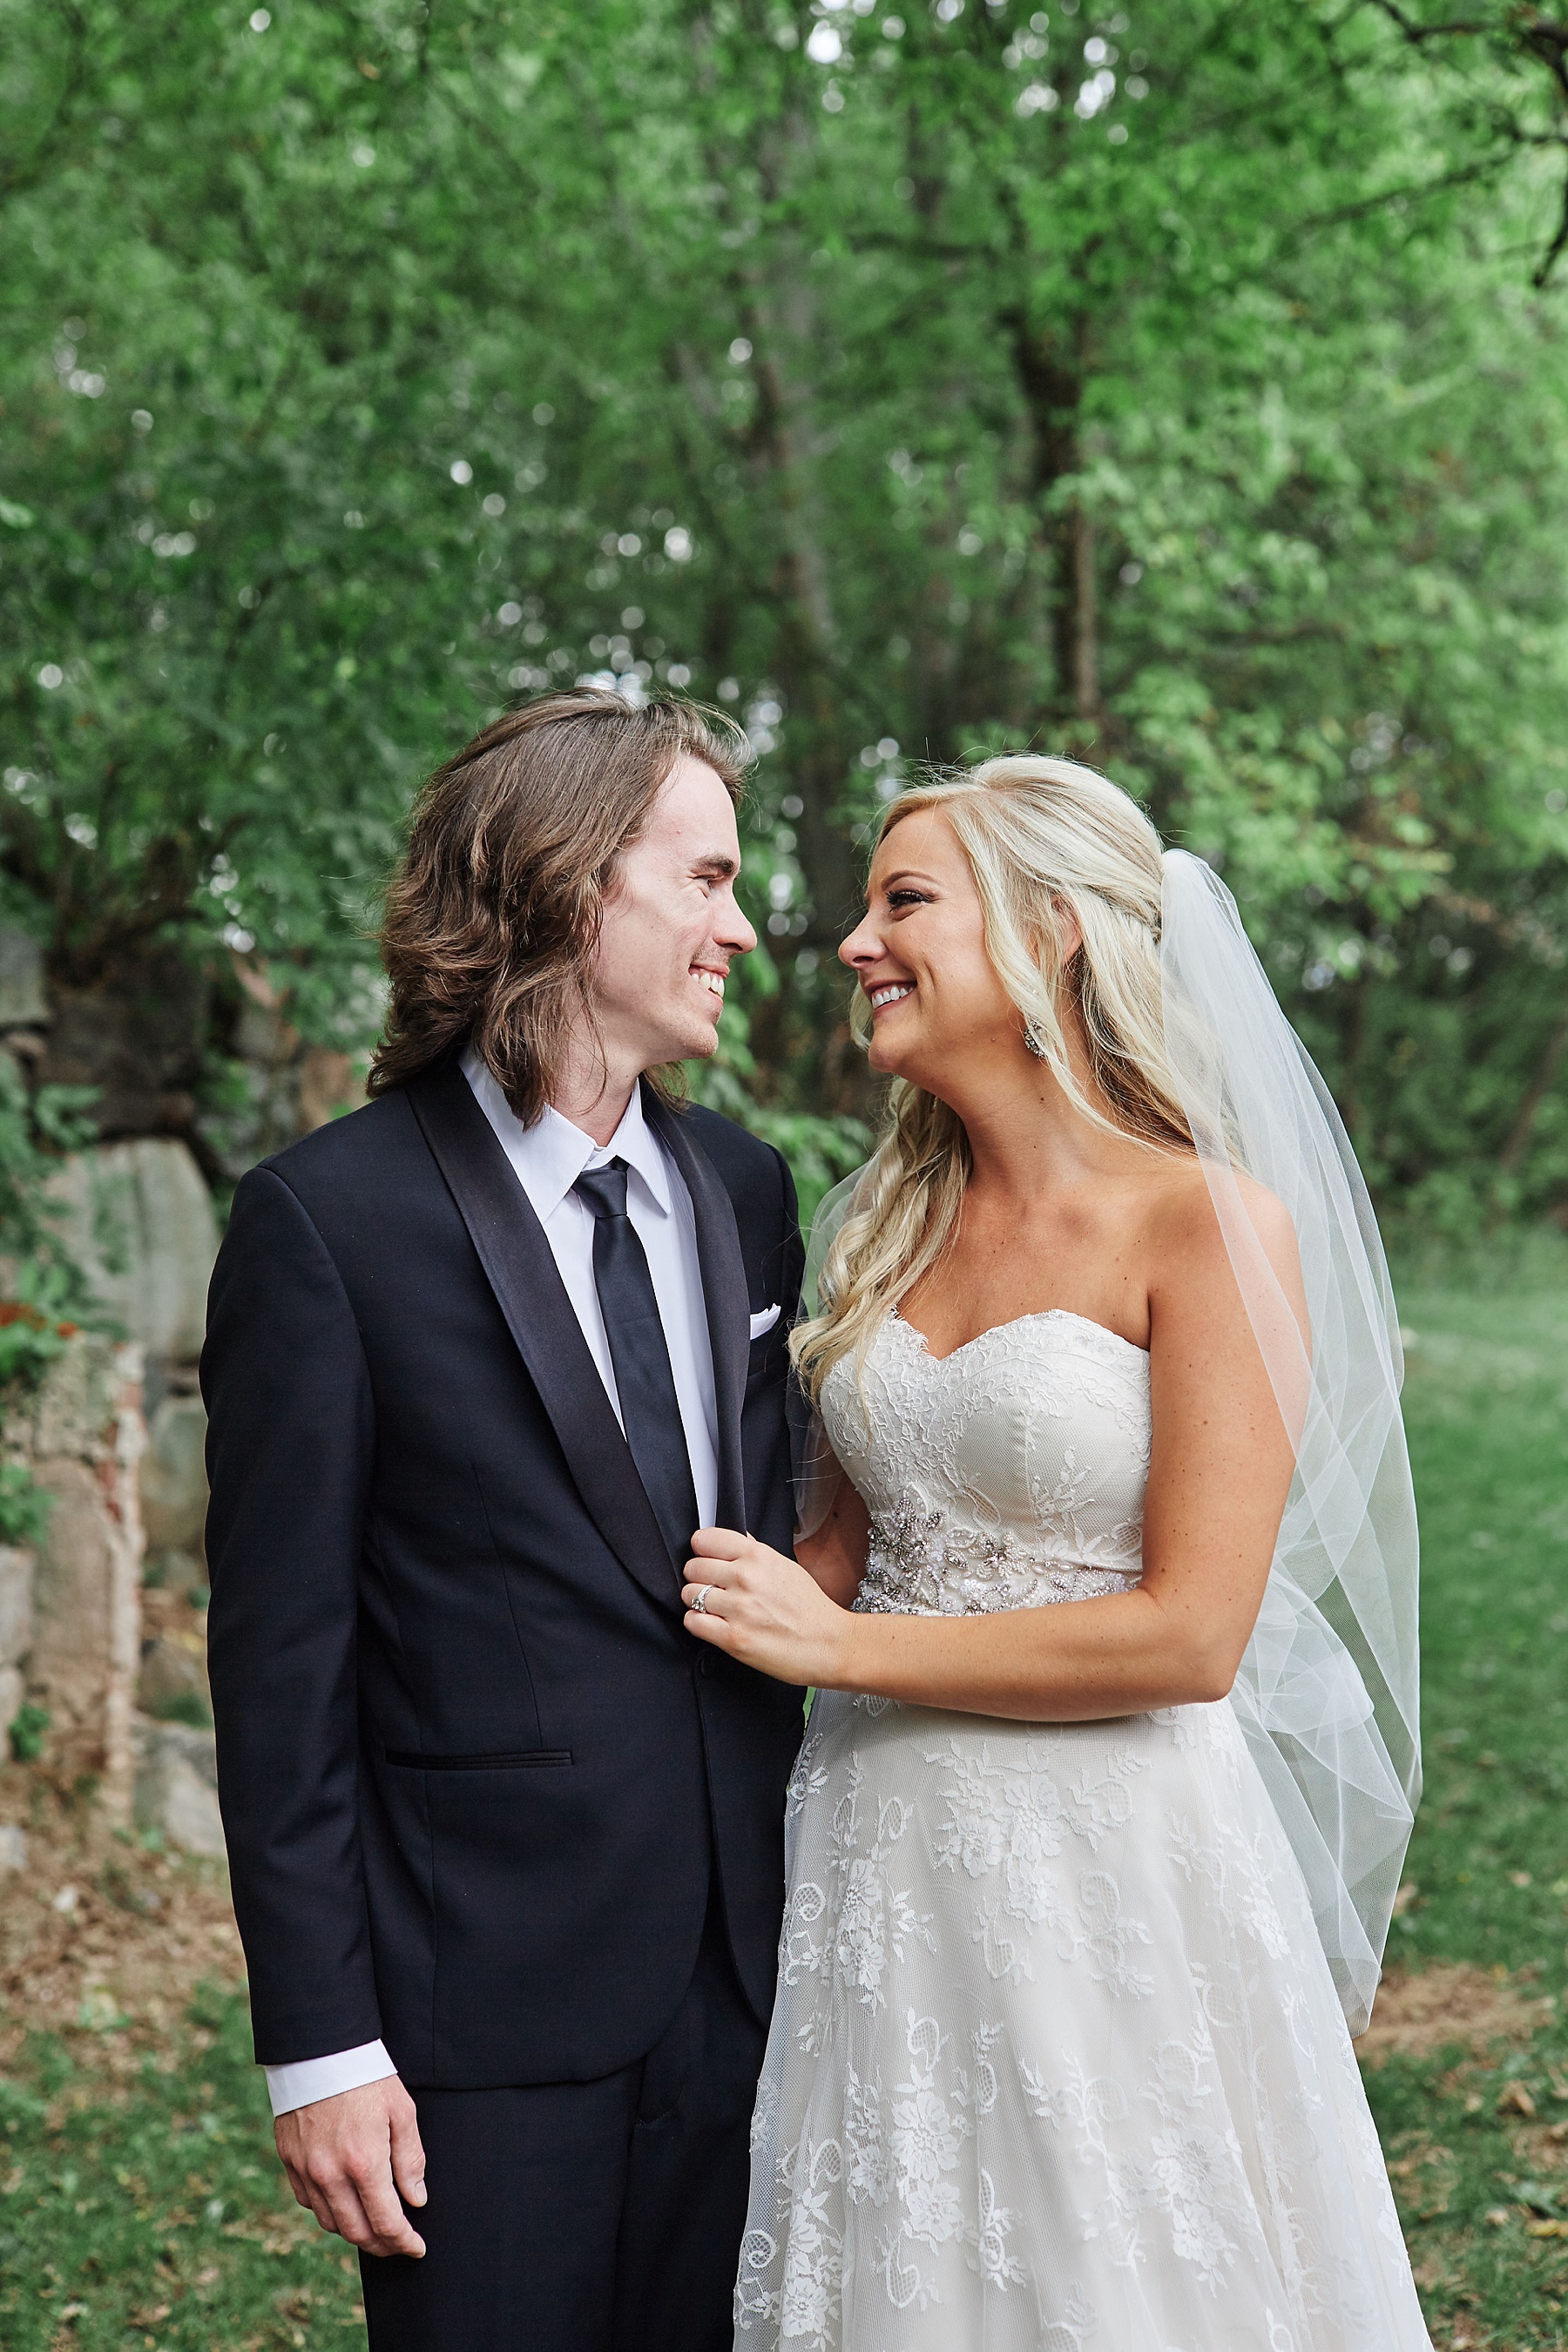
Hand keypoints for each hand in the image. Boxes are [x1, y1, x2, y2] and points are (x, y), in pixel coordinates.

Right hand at [275, 2077, 427, 2259]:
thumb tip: (415, 2200)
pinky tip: (345, 2202)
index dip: (404, 2241)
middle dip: (382, 2245)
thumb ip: (410, 2160)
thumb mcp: (402, 2112)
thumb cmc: (368, 2077)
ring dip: (355, 2232)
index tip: (416, 2248)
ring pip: (330, 2223)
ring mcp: (306, 2170)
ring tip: (374, 2226)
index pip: (386, 2222)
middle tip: (398, 2243)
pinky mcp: (289, 2161)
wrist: (321, 2050)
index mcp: (364, 2163)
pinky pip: (309, 2202)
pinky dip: (329, 2211)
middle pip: (357, 2232)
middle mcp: (331, 2175)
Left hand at [683, 1526, 856, 1686]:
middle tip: (713, 1588)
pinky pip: (692, 1622)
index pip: (705, 1540)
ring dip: (697, 1602)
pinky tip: (713, 1624)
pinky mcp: (732, 1637)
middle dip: (699, 1577)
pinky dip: (698, 1623)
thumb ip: (755, 1552)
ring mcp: (738, 1607)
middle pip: (692, 1567)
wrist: (829, 1644)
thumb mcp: (786, 1566)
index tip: (706, 1558)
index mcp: (758, 1555)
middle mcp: (745, 1577)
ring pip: (689, 1594)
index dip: (702, 1550)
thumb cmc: (811, 1608)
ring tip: (715, 1608)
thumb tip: (731, 1541)